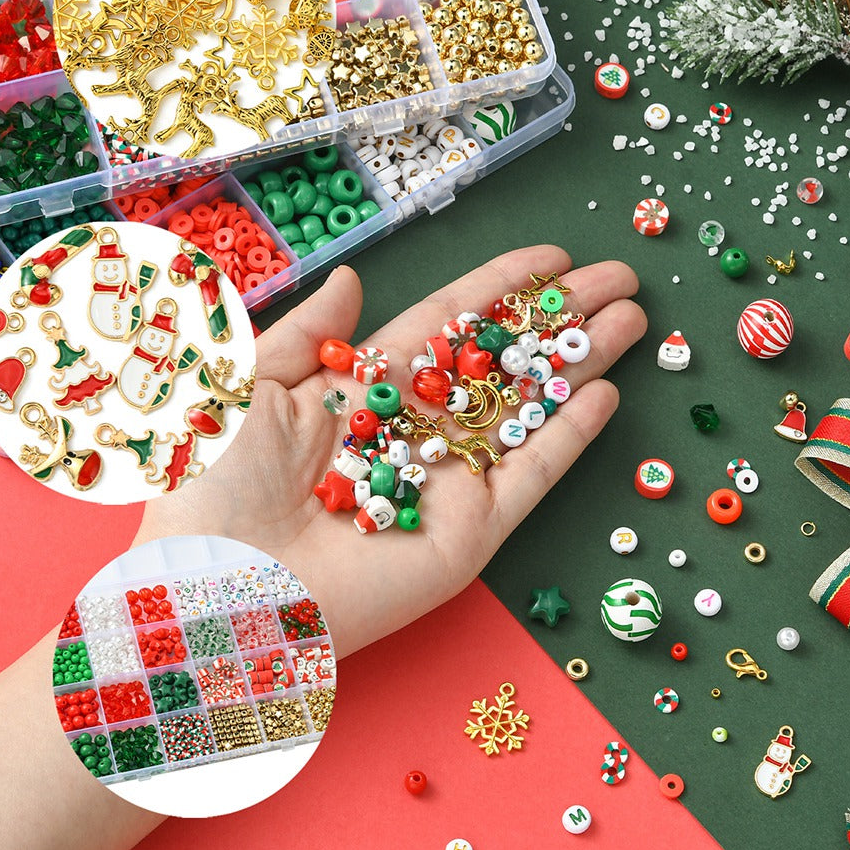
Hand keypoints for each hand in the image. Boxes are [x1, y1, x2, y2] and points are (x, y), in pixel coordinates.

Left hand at [137, 245, 645, 655]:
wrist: (217, 590)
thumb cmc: (215, 482)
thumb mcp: (251, 381)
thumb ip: (311, 328)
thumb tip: (355, 277)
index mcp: (367, 388)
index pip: (450, 323)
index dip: (500, 289)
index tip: (551, 259)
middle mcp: (417, 428)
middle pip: (504, 360)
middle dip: (559, 317)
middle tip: (619, 278)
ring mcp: (448, 480)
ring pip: (529, 409)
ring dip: (580, 363)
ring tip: (633, 320)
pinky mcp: (468, 531)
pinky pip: (530, 477)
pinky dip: (568, 437)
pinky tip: (605, 393)